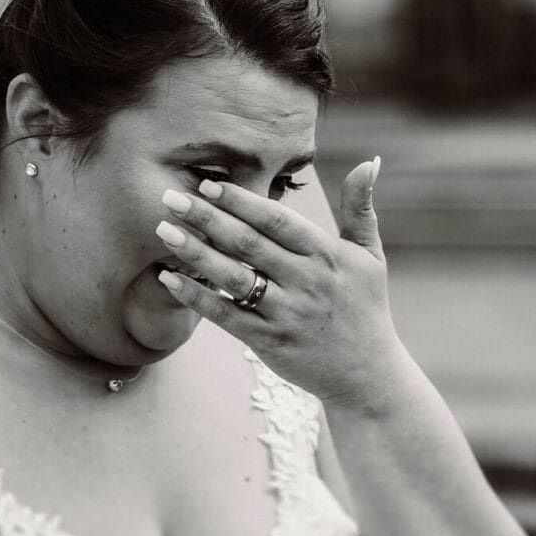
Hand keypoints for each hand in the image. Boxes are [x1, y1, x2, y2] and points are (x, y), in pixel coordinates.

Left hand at [155, 160, 406, 412]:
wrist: (368, 375)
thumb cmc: (365, 308)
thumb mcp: (370, 255)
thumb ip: (361, 207)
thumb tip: (368, 161)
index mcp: (327, 255)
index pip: (278, 221)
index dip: (242, 201)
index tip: (209, 184)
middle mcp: (306, 282)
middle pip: (248, 244)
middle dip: (207, 218)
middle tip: (171, 197)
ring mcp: (287, 313)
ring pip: (234, 278)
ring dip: (196, 253)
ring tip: (164, 231)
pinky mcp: (270, 342)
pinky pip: (226, 316)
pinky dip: (197, 297)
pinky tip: (169, 279)